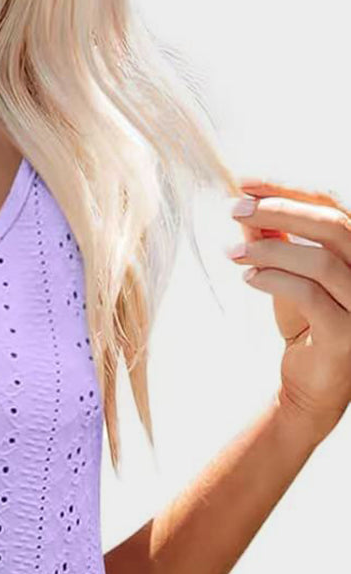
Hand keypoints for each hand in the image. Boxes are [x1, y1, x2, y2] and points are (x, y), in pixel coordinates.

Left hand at [228, 174, 350, 444]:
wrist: (311, 391)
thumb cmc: (305, 327)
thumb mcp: (288, 278)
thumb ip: (275, 243)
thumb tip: (247, 208)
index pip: (333, 205)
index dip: (290, 189)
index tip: (245, 182)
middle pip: (333, 225)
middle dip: (280, 211)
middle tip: (235, 209)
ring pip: (322, 261)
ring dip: (271, 250)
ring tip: (232, 252)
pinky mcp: (347, 335)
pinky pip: (311, 295)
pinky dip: (276, 281)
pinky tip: (248, 279)